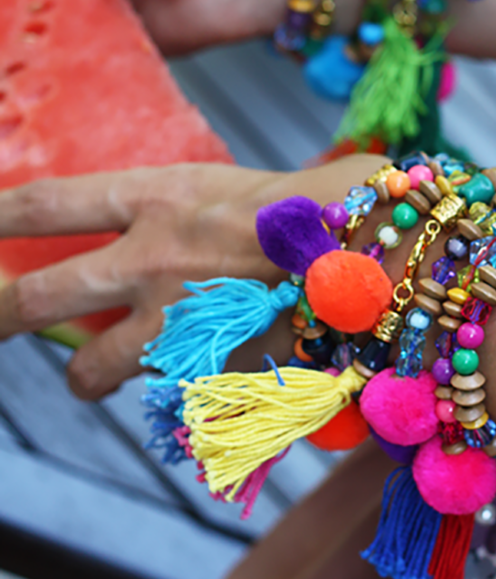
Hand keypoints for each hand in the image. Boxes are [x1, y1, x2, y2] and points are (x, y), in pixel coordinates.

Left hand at [0, 155, 385, 398]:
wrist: (375, 256)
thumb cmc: (310, 209)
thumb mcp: (230, 187)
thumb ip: (171, 210)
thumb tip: (127, 233)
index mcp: (161, 197)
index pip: (47, 203)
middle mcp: (154, 258)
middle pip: (35, 297)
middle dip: (0, 312)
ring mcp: (179, 322)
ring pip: (89, 370)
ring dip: (89, 374)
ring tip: (100, 372)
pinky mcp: (211, 369)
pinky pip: (162, 391)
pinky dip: (164, 387)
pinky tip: (189, 372)